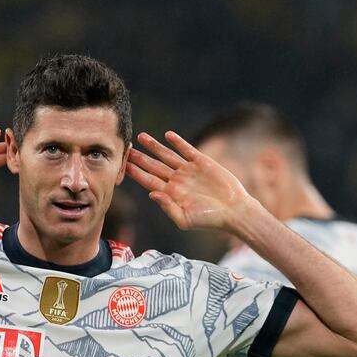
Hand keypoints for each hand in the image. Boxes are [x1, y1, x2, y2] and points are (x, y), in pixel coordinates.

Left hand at [126, 131, 254, 231]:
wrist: (234, 211)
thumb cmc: (209, 220)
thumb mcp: (184, 219)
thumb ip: (167, 207)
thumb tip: (151, 194)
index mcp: (170, 194)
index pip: (148, 181)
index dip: (135, 173)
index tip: (122, 164)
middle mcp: (176, 181)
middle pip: (153, 166)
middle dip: (139, 158)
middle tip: (126, 148)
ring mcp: (188, 171)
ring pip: (167, 155)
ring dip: (154, 146)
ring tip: (141, 137)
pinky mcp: (202, 162)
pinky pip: (187, 150)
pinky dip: (178, 142)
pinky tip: (167, 135)